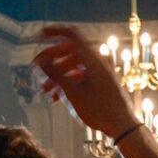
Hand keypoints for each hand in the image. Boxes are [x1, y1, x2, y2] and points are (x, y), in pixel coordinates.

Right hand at [34, 25, 140, 139]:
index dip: (55, 32)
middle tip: (36, 70)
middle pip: (69, 52)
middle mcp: (98, 60)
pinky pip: (82, 75)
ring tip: (45, 90)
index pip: (72, 34)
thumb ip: (55, 73)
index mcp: (93, 58)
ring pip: (74, 66)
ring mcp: (101, 70)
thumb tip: (40, 60)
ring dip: (58, 75)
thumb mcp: (73, 92)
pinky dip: (69, 82)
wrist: (122, 126)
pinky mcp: (103, 80)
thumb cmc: (100, 110)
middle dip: (51, 61)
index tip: (39, 36)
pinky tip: (58, 97)